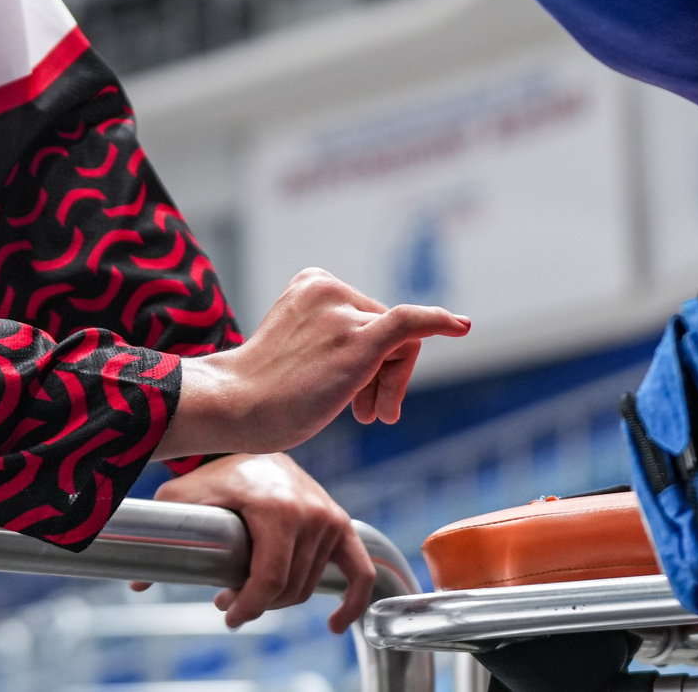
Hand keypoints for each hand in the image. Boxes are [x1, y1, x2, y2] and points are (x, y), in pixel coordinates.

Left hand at [126, 453, 378, 630]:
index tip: (227, 614)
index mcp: (276, 508)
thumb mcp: (184, 496)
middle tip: (229, 600)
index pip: (269, 579)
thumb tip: (137, 581)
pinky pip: (360, 572)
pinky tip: (333, 624)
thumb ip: (164, 532)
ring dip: (282, 599)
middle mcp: (310, 512)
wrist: (254, 441)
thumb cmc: (215, 472)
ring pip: (308, 586)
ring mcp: (329, 518)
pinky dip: (352, 603)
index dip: (248, 606)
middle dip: (258, 603)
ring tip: (251, 590)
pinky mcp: (342, 524)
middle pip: (288, 589)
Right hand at [156, 268, 468, 459]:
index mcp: (313, 283)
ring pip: (401, 344)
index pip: (369, 317)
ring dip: (392, 384)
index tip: (360, 397)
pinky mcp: (357, 341)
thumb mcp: (301, 347)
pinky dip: (440, 321)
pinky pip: (409, 323)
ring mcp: (343, 313)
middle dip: (385, 375)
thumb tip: (386, 354)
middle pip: (388, 329)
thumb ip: (337, 336)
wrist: (235, 406)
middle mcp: (330, 288)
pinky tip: (462, 327)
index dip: (376, 362)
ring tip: (370, 415)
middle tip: (371, 414)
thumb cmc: (263, 391)